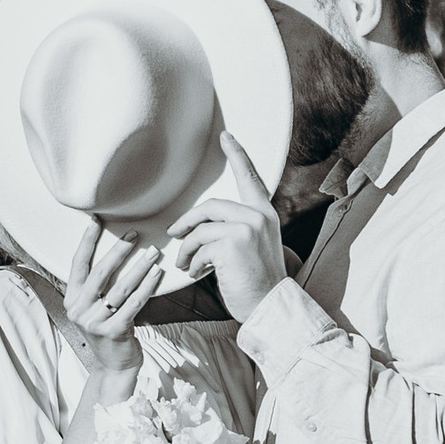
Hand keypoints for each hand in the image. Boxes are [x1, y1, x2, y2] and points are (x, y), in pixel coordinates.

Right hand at [60, 219, 161, 393]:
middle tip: (134, 233)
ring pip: (120, 287)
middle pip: (99, 273)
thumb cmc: (109, 332)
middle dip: (118, 250)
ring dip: (138, 267)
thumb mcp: (96, 309)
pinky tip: (157, 274)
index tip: (96, 220)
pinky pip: (134, 303)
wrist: (114, 368)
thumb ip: (97, 287)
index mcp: (72, 300)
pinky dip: (147, 287)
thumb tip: (115, 252)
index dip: (86, 241)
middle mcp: (79, 310)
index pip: (77, 264)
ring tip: (153, 252)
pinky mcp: (114, 332)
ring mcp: (95, 322)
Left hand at [167, 132, 286, 322]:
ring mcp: (246, 228)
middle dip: (187, 222)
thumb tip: (199, 228)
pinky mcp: (232, 244)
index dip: (237, 155)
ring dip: (187, 249)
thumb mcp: (253, 248)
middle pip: (210, 206)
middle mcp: (258, 216)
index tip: (226, 137)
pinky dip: (193, 262)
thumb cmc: (258, 282)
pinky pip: (199, 247)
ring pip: (200, 229)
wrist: (270, 306)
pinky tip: (197, 273)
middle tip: (174, 236)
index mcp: (265, 214)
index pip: (249, 178)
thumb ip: (237, 230)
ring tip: (185, 265)